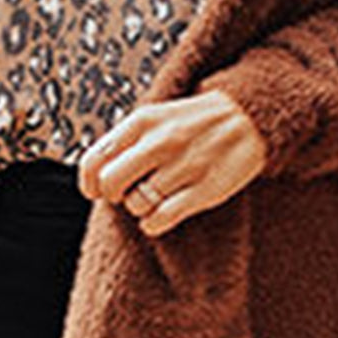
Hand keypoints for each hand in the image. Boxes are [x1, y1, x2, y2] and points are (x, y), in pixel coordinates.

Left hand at [77, 86, 267, 236]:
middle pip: (110, 183)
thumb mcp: (156, 116)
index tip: (95, 191)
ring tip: (156, 195)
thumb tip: (93, 174)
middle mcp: (160, 141)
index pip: (94, 159)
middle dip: (114, 195)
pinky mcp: (204, 189)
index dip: (89, 182)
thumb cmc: (196, 121)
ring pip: (136, 204)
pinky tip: (164, 212)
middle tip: (127, 193)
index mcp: (143, 120)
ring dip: (140, 207)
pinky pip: (160, 219)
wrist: (248, 115)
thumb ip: (125, 140)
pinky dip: (155, 222)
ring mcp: (183, 165)